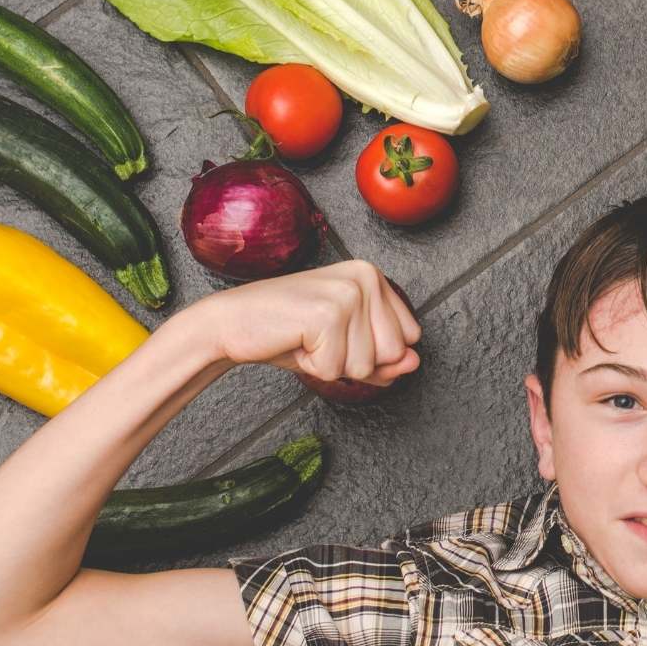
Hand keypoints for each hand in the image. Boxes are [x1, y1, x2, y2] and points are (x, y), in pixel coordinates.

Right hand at [189, 260, 420, 385]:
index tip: (338, 336)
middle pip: (392, 354)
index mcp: (373, 276)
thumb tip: (415, 362)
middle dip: (353, 361)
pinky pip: (336, 369)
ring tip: (306, 339)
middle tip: (319, 339)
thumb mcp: (345, 347)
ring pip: (365, 365)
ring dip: (331, 365)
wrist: (231, 323)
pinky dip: (313, 366)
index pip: (408, 339)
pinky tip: (295, 341)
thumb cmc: (288, 333)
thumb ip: (384, 358)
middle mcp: (365, 277)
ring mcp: (348, 293)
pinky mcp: (327, 313)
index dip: (373, 352)